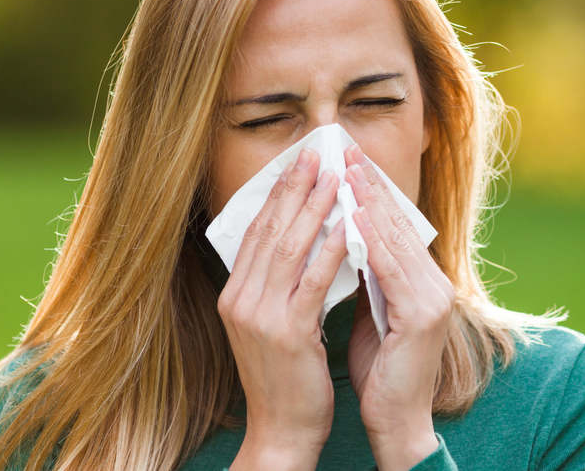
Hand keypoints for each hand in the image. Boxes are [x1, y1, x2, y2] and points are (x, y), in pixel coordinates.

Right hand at [217, 147, 349, 469]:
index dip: (278, 194)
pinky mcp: (288, 333)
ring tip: (336, 177)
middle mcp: (240, 300)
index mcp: (235, 295)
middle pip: (270, 231)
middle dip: (295, 188)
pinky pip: (312, 281)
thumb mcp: (272, 325)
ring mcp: (260, 316)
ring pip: (289, 248)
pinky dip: (331, 249)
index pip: (256, 232)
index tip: (299, 163)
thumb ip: (278, 286)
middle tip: (317, 153)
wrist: (281, 430)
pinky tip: (349, 227)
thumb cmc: (286, 377)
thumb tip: (302, 240)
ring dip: (315, 208)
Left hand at [343, 144, 453, 470]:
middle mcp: (435, 283)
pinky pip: (392, 269)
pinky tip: (353, 217)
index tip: (346, 161)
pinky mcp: (422, 315)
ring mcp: (433, 298)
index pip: (396, 226)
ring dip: (368, 202)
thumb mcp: (371, 311)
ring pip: (396, 239)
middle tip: (344, 150)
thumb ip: (366, 276)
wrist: (397, 421)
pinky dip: (371, 240)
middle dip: (369, 185)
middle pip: (399, 224)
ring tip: (345, 171)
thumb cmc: (381, 369)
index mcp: (423, 281)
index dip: (371, 192)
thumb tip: (341, 238)